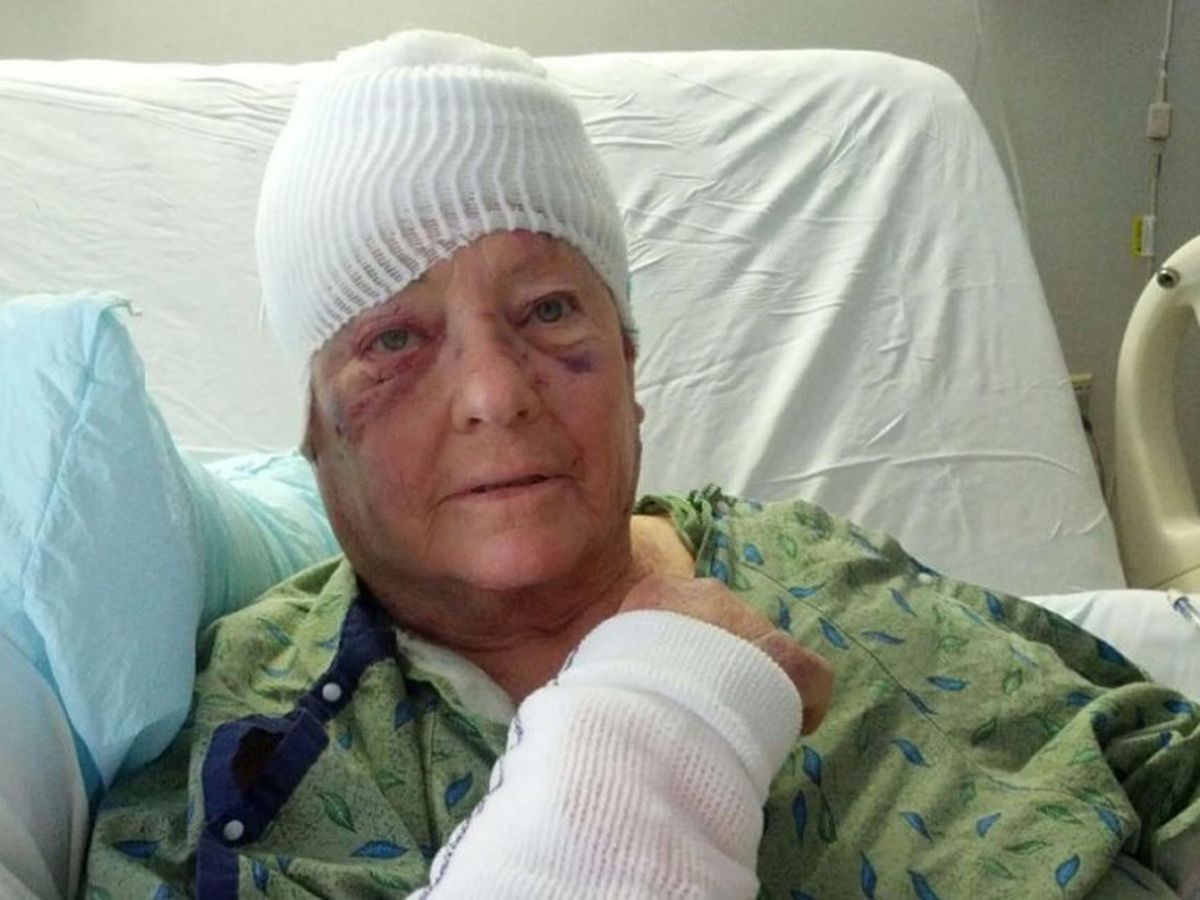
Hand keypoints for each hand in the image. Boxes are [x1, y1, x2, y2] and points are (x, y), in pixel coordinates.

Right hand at [618, 575, 832, 733]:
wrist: (649, 710)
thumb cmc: (614, 691)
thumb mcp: (600, 664)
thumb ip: (618, 661)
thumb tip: (611, 686)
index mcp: (658, 594)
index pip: (674, 614)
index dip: (679, 652)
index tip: (673, 682)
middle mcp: (709, 596)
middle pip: (723, 629)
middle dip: (721, 662)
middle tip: (706, 704)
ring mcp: (754, 624)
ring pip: (762, 651)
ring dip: (755, 681)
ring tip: (738, 722)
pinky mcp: (791, 659)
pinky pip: (810, 680)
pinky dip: (804, 705)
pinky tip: (787, 734)